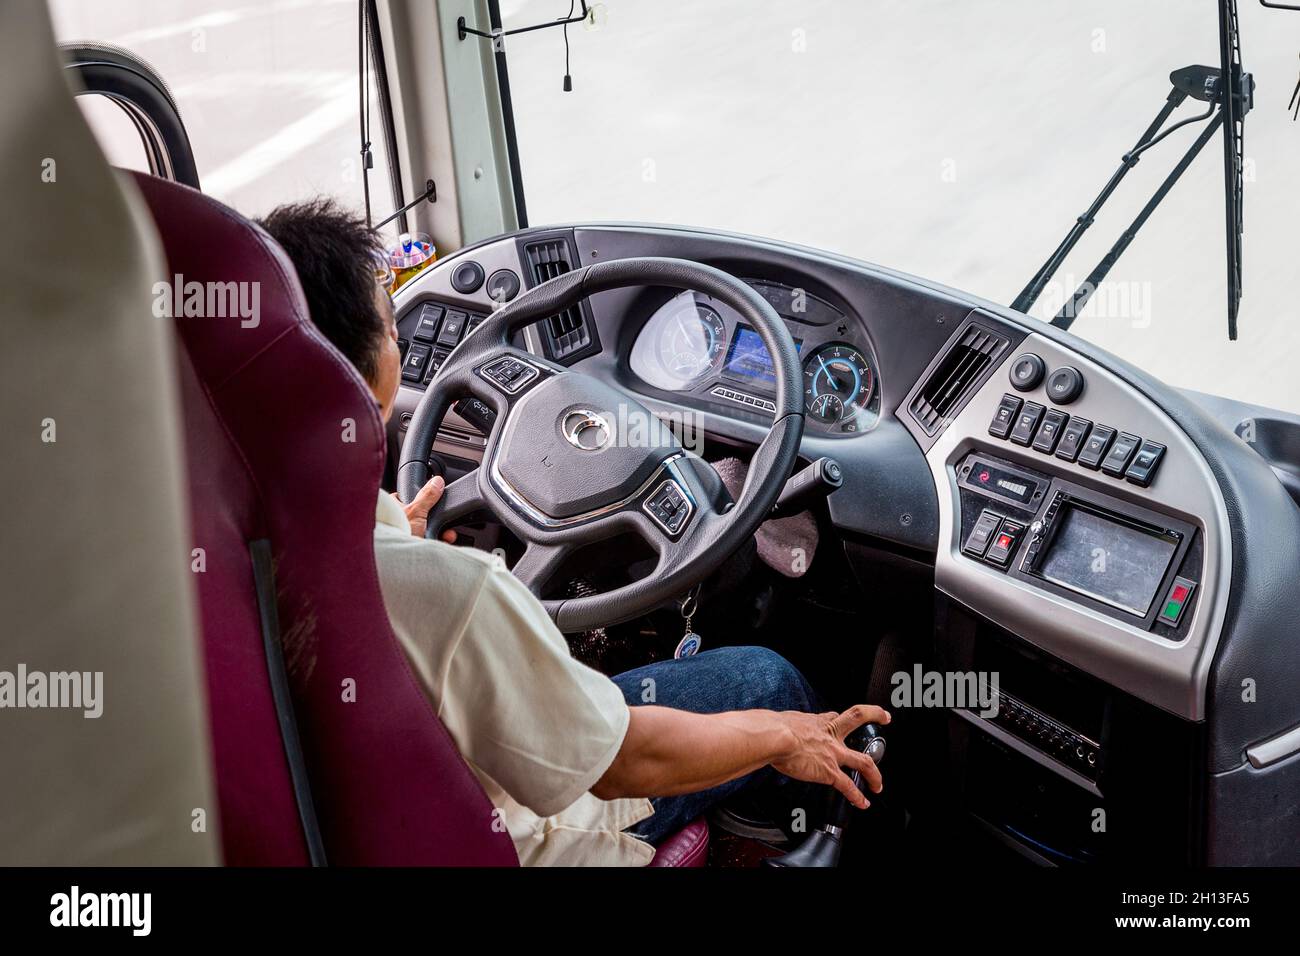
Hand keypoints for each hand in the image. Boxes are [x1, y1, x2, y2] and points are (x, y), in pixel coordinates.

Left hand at [393, 477, 456, 542]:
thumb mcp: (416, 511)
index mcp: (394, 509)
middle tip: (445, 519)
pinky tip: (445, 542)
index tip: (435, 498)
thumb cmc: (396, 535)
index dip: (421, 497)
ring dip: (442, 532)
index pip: (407, 497)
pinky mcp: (416, 547)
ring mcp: (408, 535)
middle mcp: (400, 522)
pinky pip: (433, 542)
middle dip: (437, 518)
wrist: (398, 562)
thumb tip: (437, 482)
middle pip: (423, 514)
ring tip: (448, 535)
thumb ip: (427, 496)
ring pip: (429, 529)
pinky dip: (441, 542)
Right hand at [770, 704, 889, 809]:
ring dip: (874, 774)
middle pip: (857, 719)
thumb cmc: (772, 729)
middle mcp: (829, 735)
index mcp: (816, 722)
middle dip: (874, 715)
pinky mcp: (829, 772)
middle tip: (884, 717)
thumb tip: (772, 726)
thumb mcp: (783, 720)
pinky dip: (857, 797)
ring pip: (863, 761)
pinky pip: (848, 786)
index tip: (842, 719)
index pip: (834, 717)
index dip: (839, 718)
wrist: (774, 737)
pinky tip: (862, 803)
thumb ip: (786, 725)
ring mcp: (832, 753)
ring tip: (878, 784)